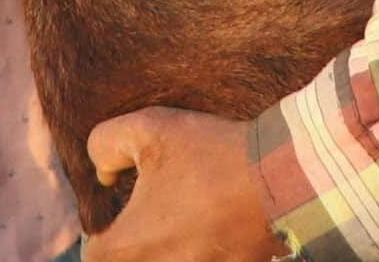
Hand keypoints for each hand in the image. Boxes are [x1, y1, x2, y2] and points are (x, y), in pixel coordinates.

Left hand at [84, 108, 283, 260]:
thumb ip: (105, 145)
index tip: (113, 212)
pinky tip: (209, 228)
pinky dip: (199, 252)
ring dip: (166, 249)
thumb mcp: (148, 129)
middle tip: (150, 215)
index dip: (98, 233)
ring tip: (181, 221)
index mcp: (130, 247)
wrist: (285, 176)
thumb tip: (104, 172)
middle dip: (132, 246)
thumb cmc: (214, 154)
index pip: (93, 258)